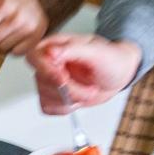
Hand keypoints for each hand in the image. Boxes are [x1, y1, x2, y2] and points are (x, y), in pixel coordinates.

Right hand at [27, 34, 141, 113]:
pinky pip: (48, 108)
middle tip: (89, 89)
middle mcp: (49, 63)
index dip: (46, 70)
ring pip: (46, 96)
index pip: (34, 57)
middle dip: (68, 90)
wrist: (119, 74)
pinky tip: (78, 99)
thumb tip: (50, 52)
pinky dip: (65, 108)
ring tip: (89, 91)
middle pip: (42, 81)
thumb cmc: (111, 58)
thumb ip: (72, 50)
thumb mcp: (96, 51)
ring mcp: (49, 80)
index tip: (64, 78)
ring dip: (71, 99)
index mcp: (55, 45)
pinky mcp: (53, 96)